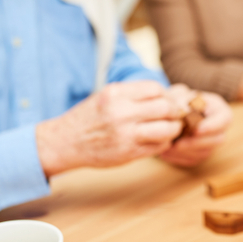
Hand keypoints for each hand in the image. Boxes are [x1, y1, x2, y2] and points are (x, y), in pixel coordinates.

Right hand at [35, 80, 184, 175]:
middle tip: (176, 114)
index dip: (165, 94)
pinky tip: (159, 140)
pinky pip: (158, 147)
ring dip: (174, 129)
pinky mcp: (128, 153)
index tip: (166, 99)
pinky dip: (164, 143)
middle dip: (175, 111)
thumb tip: (166, 95)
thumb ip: (133, 94)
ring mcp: (125, 135)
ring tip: (171, 128)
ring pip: (166, 129)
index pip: (155, 88)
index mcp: (115, 94)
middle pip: (165, 108)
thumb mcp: (106, 95)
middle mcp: (121, 113)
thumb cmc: (90, 116)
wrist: (66, 141)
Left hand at [158, 89, 231, 167]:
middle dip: (196, 142)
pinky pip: (192, 160)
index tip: (196, 129)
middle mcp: (218, 129)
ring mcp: (210, 144)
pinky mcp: (199, 155)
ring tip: (167, 146)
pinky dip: (178, 157)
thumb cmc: (178, 100)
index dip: (212, 126)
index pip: (224, 119)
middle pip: (217, 140)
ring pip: (204, 153)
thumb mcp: (180, 95)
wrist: (170, 113)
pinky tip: (165, 151)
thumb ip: (183, 102)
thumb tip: (183, 113)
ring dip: (184, 151)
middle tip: (177, 143)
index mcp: (219, 110)